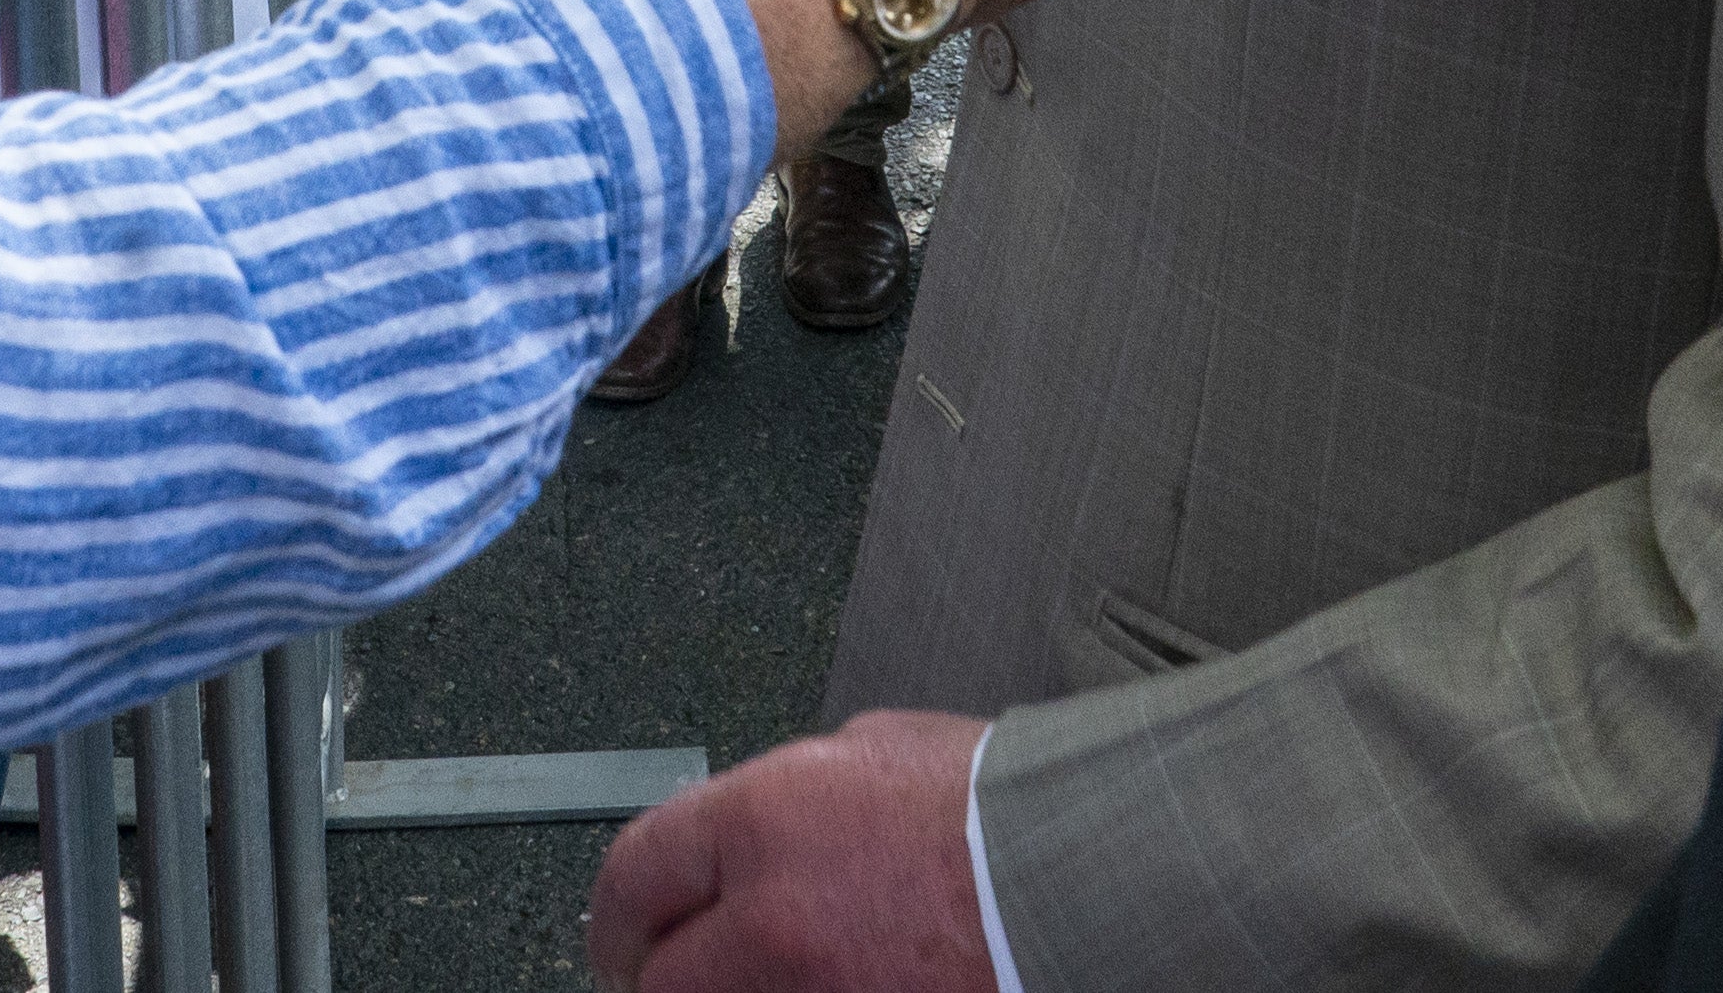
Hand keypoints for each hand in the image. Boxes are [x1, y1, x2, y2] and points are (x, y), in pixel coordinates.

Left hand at [586, 712, 993, 992]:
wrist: (1106, 884)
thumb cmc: (1012, 812)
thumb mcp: (875, 754)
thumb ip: (786, 799)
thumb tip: (740, 838)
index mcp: (765, 823)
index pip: (632, 878)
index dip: (616, 919)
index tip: (620, 940)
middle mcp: (776, 923)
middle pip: (664, 984)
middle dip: (660, 983)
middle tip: (668, 982)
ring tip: (742, 987)